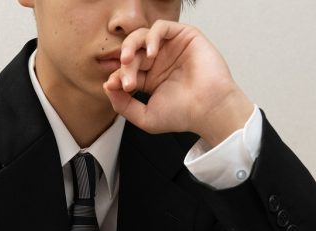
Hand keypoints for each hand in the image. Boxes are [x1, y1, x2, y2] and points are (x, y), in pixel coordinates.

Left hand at [103, 20, 253, 147]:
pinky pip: (161, 27)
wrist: (208, 110)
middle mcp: (159, 61)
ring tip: (129, 61)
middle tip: (125, 79)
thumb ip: (123, 106)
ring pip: (142, 36)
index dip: (117, 75)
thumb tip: (107, 86)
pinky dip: (152, 36)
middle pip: (132, 52)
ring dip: (131, 46)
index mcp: (149, 78)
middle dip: (124, 64)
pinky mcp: (184, 37)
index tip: (115, 86)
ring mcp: (171, 48)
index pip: (126, 70)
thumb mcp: (145, 117)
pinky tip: (151, 53)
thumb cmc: (183, 115)